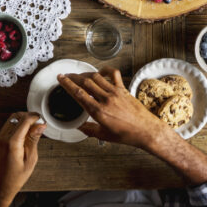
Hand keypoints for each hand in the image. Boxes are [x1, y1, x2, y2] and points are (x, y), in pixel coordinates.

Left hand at [0, 112, 46, 204]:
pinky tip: (26, 135)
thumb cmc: (15, 177)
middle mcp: (3, 138)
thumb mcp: (30, 159)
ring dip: (23, 120)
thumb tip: (40, 126)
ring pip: (12, 119)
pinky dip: (18, 126)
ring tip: (33, 130)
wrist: (1, 187)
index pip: (24, 120)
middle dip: (29, 117)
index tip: (42, 120)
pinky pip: (9, 126)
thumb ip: (34, 139)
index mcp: (12, 142)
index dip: (35, 117)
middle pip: (17, 116)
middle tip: (39, 124)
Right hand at [57, 69, 173, 150]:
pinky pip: (113, 74)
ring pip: (96, 77)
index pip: (79, 93)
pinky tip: (100, 72)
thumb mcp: (103, 135)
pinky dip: (105, 70)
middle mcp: (105, 99)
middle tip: (66, 76)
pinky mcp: (124, 89)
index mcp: (98, 111)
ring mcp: (115, 92)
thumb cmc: (127, 135)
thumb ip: (88, 130)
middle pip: (85, 82)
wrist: (146, 130)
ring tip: (79, 75)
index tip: (60, 78)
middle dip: (73, 77)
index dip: (67, 84)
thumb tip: (78, 126)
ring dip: (85, 74)